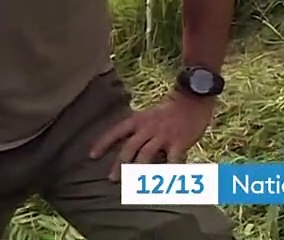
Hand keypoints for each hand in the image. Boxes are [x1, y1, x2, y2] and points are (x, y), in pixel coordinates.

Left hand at [89, 92, 214, 181]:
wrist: (191, 100)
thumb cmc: (168, 110)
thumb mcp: (147, 115)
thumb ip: (137, 130)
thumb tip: (127, 149)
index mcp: (137, 120)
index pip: (115, 132)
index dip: (102, 144)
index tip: (92, 156)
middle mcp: (147, 128)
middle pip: (129, 148)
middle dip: (119, 164)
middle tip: (112, 178)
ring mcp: (162, 136)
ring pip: (146, 156)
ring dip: (139, 171)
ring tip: (134, 184)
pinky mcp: (178, 143)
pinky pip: (172, 161)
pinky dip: (168, 172)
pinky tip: (165, 183)